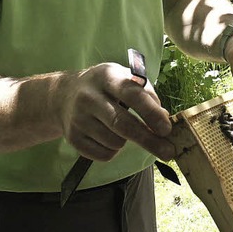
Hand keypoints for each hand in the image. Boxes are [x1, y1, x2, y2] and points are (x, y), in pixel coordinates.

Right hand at [58, 63, 173, 160]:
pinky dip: (113, 151)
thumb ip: (146, 94)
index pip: (132, 95)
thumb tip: (163, 118)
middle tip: (168, 152)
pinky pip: (103, 155)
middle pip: (122, 124)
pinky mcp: (72, 137)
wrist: (63, 95)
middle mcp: (89, 96)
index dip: (151, 113)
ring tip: (123, 129)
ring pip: (115, 142)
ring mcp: (78, 118)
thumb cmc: (106, 87)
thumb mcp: (124, 78)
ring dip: (127, 142)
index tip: (166, 129)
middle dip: (148, 140)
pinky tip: (108, 137)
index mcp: (107, 76)